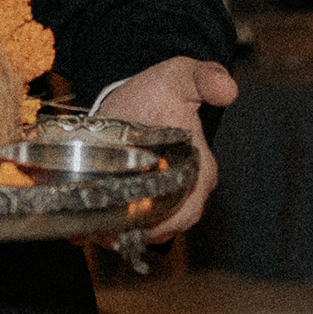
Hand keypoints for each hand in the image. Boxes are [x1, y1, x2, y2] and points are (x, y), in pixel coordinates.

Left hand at [92, 56, 237, 239]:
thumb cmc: (159, 90)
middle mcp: (183, 192)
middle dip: (139, 232)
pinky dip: (105, 234)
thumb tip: (228, 89)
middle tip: (108, 231)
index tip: (142, 220)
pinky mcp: (136, 203)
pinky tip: (83, 232)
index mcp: (199, 171)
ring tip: (92, 232)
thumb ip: (203, 78)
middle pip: (166, 227)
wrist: (131, 98)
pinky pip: (125, 229)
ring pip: (145, 232)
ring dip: (120, 236)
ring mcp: (160, 201)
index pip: (190, 208)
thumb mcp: (179, 77)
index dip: (169, 220)